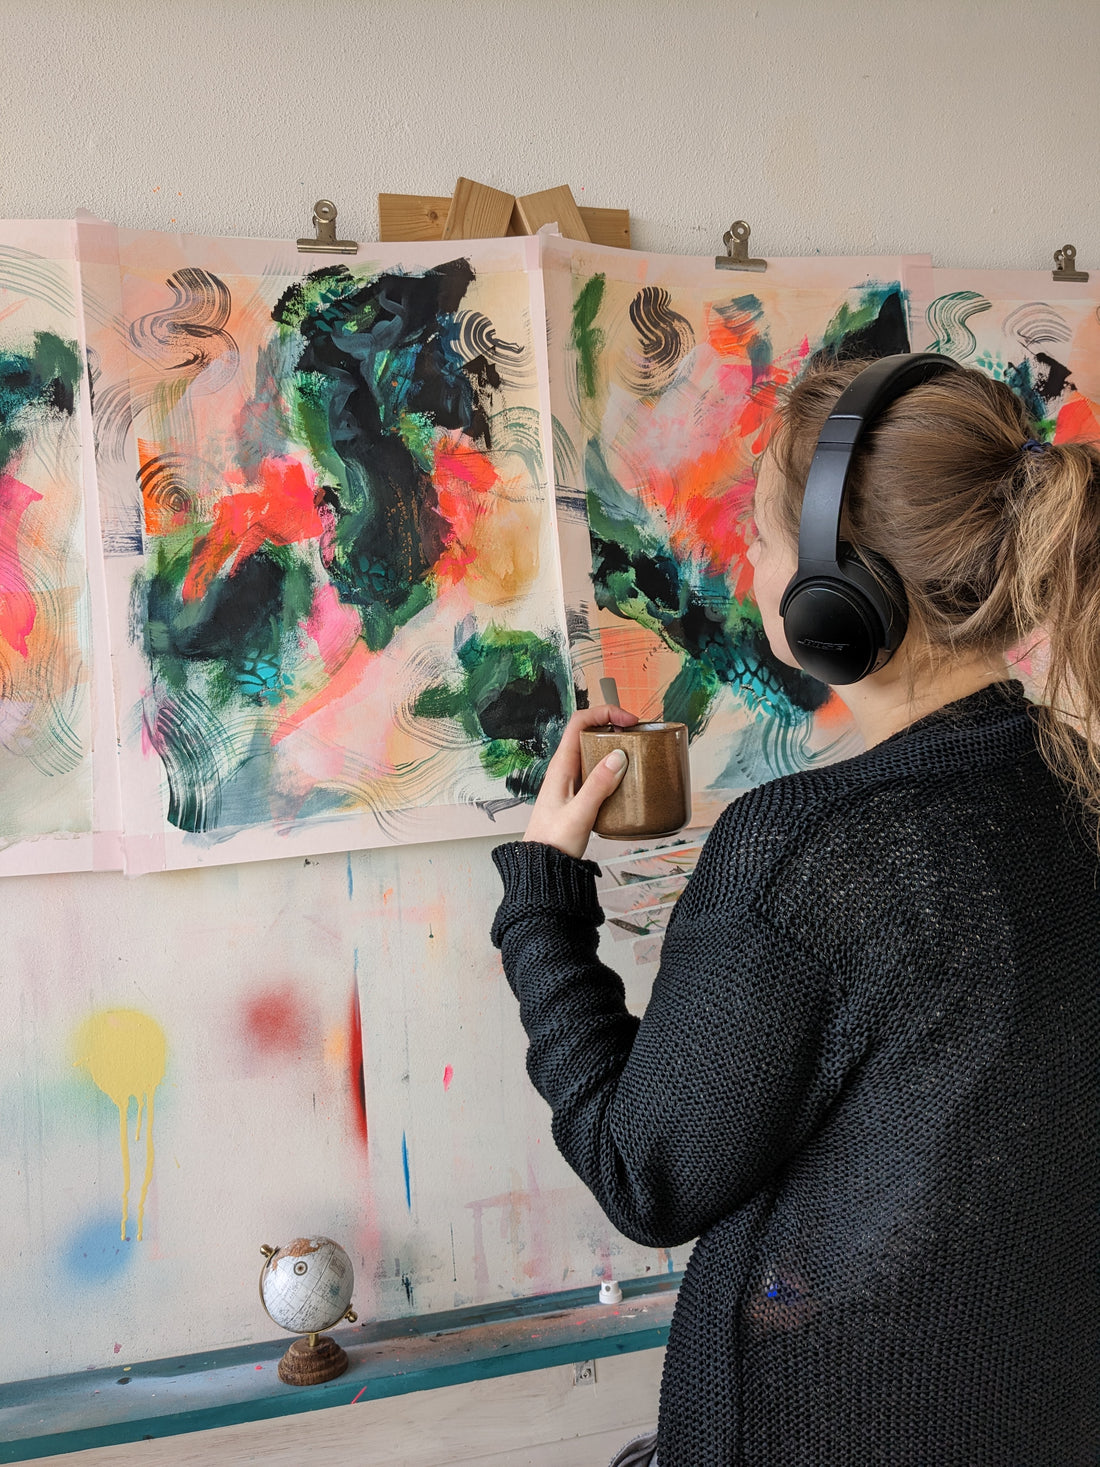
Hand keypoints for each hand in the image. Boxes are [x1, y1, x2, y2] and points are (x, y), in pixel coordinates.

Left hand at [525, 704, 638, 858]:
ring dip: (616, 748)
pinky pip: (598, 772)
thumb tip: (618, 756)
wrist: (542, 864)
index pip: (580, 721)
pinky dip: (615, 769)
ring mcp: (572, 781)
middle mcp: (565, 768)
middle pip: (590, 732)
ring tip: (638, 754)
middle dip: (615, 728)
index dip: (605, 713)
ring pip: (596, 752)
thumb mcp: (580, 813)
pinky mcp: (580, 794)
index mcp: (561, 765)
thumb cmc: (553, 841)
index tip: (629, 720)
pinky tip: (629, 780)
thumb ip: (598, 785)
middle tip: (638, 736)